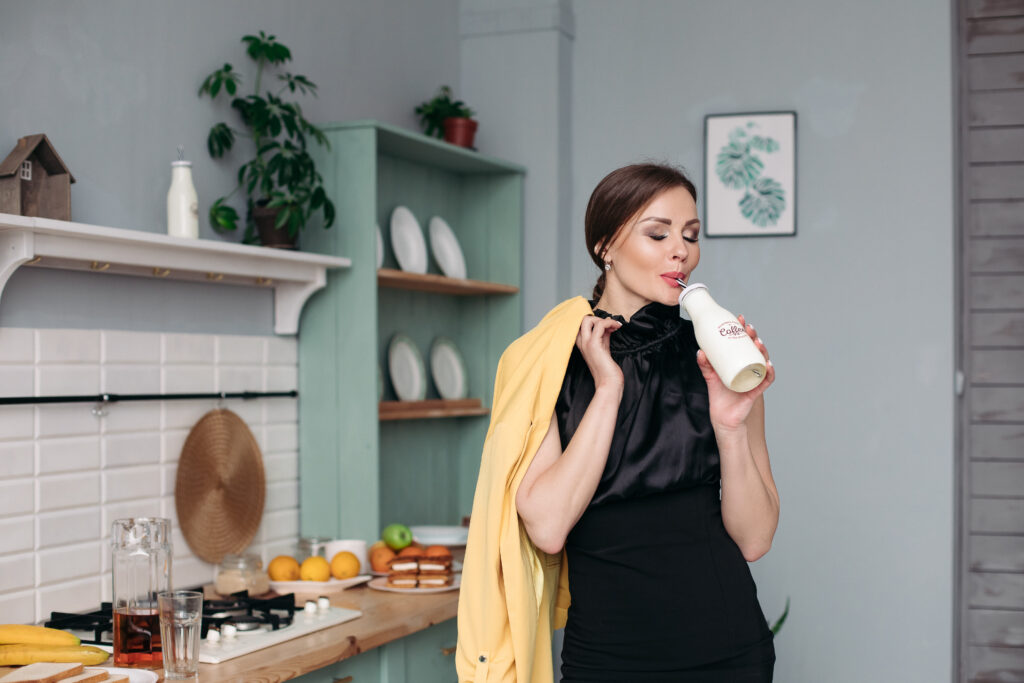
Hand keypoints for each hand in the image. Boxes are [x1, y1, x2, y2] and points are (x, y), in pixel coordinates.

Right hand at [576, 316, 622, 390]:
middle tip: (610, 325)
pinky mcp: (594, 345)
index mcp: (583, 344)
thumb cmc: (608, 369)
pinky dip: (610, 322)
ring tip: (616, 325)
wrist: (608, 383)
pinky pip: (600, 325)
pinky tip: (617, 327)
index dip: (595, 321)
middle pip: (582, 320)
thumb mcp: (604, 348)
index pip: (583, 325)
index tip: (609, 326)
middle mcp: (582, 343)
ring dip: (605, 319)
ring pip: (588, 319)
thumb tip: (608, 324)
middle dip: (597, 317)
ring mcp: (586, 344)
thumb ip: (604, 336)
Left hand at [696, 314, 774, 431]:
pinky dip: (768, 372)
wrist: (723, 418)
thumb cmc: (719, 396)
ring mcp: (754, 378)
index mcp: (739, 362)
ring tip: (757, 343)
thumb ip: (705, 364)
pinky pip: (765, 380)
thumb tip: (700, 351)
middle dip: (754, 337)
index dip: (744, 330)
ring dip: (762, 351)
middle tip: (749, 329)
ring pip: (762, 361)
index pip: (744, 343)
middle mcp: (748, 368)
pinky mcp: (756, 390)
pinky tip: (767, 364)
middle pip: (755, 349)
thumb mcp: (710, 376)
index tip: (740, 318)